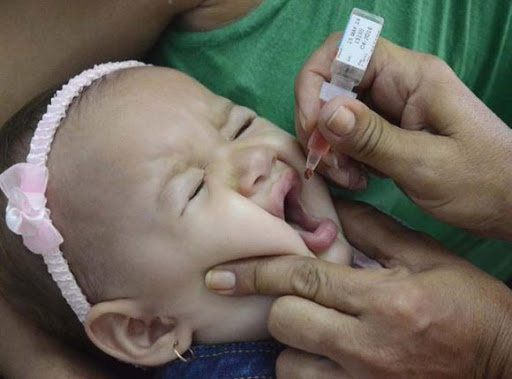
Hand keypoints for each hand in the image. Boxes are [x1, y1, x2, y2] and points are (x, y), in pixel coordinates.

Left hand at [205, 200, 511, 377]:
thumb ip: (373, 230)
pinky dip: (307, 373)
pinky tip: (325, 359)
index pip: (303, 279)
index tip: (220, 274)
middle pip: (285, 322)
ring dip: (293, 346)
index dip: (257, 272)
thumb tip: (330, 208)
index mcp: (384, 300)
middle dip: (282, 306)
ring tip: (316, 333)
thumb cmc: (469, 304)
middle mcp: (368, 346)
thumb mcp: (426, 257)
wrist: (505, 361)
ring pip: (290, 366)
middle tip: (301, 299)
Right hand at [295, 35, 511, 238]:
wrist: (510, 203)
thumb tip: (324, 112)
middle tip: (331, 165)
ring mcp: (392, 108)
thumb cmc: (482, 182)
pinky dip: (344, 157)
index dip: (315, 83)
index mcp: (412, 77)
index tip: (313, 128)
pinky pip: (349, 135)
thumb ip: (373, 138)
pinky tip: (360, 179)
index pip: (344, 51)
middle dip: (320, 126)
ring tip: (351, 178)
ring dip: (331, 147)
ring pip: (336, 113)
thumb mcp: (424, 163)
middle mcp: (398, 85)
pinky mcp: (389, 130)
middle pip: (333, 85)